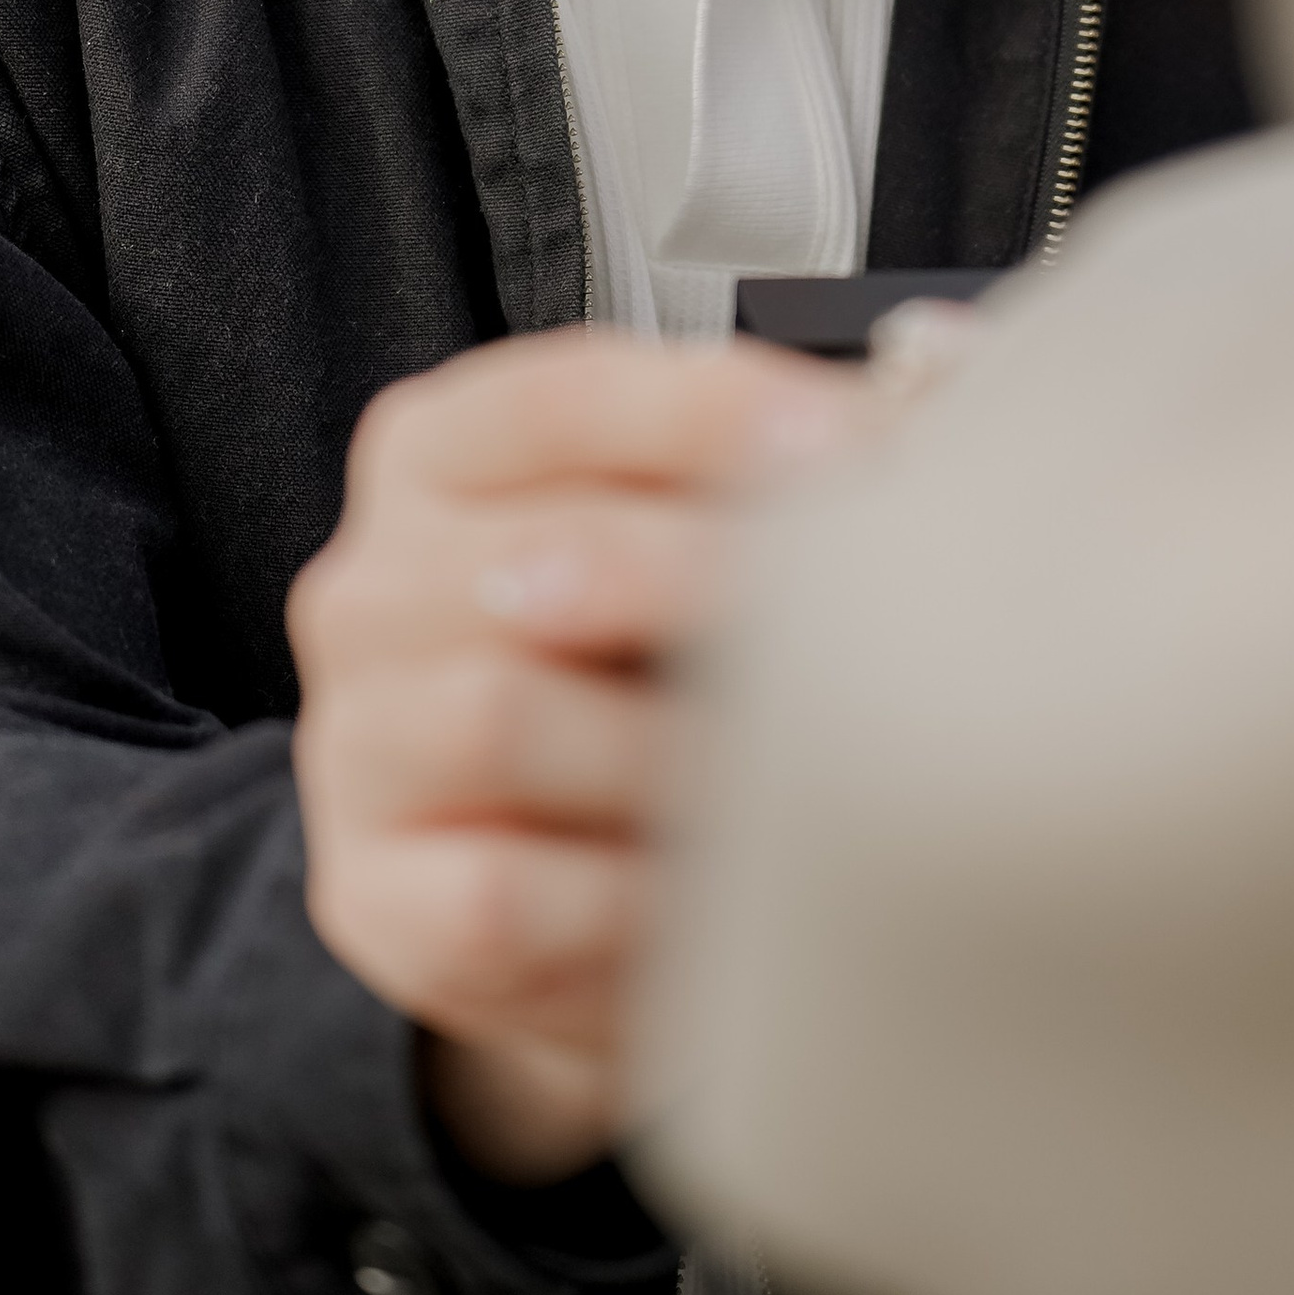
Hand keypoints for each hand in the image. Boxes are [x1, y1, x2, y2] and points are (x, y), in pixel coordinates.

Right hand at [287, 327, 857, 1180]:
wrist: (550, 887)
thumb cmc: (634, 668)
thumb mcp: (681, 533)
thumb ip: (771, 455)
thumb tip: (937, 390)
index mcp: (443, 453)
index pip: (563, 397)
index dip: (714, 414)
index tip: (847, 449)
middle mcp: (374, 585)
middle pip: (544, 550)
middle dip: (718, 579)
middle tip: (849, 619)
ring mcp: (356, 745)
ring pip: (503, 715)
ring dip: (672, 746)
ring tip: (791, 770)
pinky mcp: (372, 904)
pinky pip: (500, 895)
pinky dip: (628, 898)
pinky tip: (715, 892)